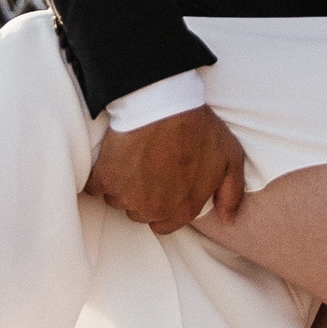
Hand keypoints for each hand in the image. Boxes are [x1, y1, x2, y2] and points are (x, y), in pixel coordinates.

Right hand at [89, 107, 247, 236]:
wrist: (165, 103)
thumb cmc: (200, 128)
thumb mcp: (231, 159)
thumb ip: (231, 195)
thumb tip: (228, 221)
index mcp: (183, 210)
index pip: (164, 224)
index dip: (162, 203)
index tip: (161, 183)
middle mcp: (154, 210)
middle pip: (139, 212)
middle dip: (142, 194)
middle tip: (148, 166)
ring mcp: (127, 196)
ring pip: (117, 200)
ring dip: (121, 184)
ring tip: (133, 157)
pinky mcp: (105, 179)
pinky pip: (95, 187)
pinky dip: (101, 175)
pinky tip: (113, 157)